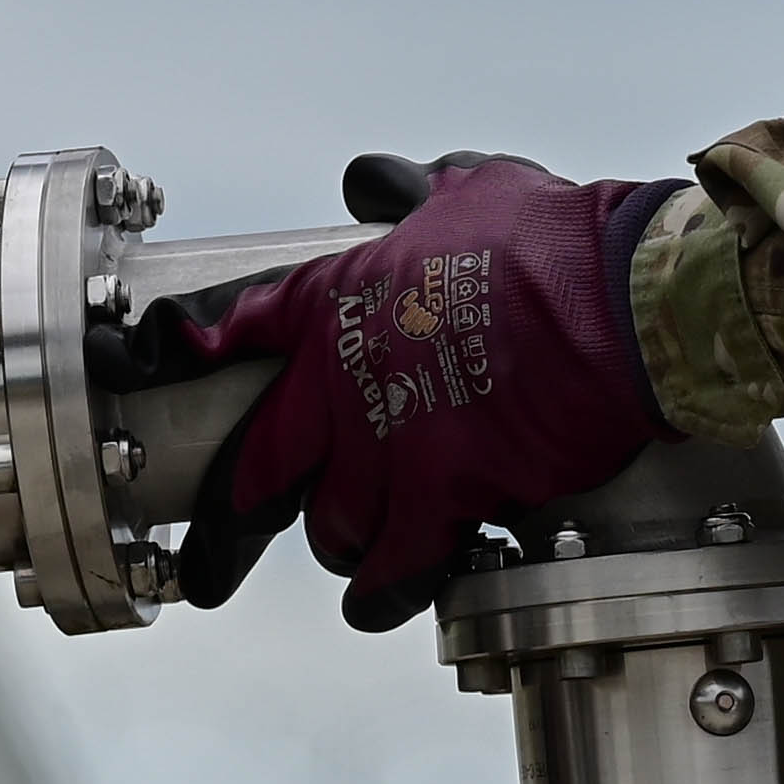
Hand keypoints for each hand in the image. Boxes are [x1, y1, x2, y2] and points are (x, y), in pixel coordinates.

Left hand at [144, 154, 684, 627]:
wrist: (623, 300)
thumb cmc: (557, 242)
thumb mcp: (470, 187)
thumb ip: (411, 192)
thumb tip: (375, 180)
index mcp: (342, 301)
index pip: (241, 327)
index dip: (193, 350)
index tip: (159, 365)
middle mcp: (344, 379)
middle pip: (258, 466)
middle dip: (228, 524)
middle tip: (207, 563)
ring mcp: (387, 444)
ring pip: (329, 525)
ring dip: (342, 542)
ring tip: (357, 552)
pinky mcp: (441, 495)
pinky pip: (392, 568)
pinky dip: (383, 593)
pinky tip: (379, 603)